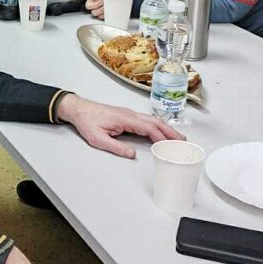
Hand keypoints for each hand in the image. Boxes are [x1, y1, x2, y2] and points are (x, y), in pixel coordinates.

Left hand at [56, 93, 183, 157]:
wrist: (79, 109)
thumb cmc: (87, 122)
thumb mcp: (98, 139)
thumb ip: (116, 147)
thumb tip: (132, 154)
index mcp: (125, 119)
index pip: (148, 128)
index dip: (160, 137)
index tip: (170, 146)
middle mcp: (130, 114)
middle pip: (155, 122)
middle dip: (170, 131)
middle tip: (183, 141)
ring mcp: (129, 113)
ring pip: (152, 120)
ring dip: (165, 128)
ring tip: (177, 137)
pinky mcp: (127, 115)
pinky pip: (146, 120)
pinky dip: (157, 126)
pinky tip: (161, 131)